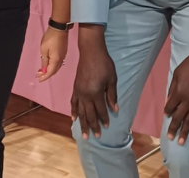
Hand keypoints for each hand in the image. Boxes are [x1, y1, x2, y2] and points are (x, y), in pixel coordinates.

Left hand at [36, 25, 67, 81]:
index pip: (50, 72)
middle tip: (38, 75)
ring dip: (49, 70)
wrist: (59, 28)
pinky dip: (52, 65)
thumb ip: (44, 61)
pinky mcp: (63, 52)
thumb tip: (43, 70)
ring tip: (41, 70)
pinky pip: (57, 62)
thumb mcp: (44, 49)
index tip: (39, 80)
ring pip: (56, 67)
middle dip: (46, 74)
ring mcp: (63, 55)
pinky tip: (47, 63)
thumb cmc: (50, 38)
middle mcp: (61, 59)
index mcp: (56, 59)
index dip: (45, 77)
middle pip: (54, 70)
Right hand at [71, 25, 117, 139]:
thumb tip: (115, 109)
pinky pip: (73, 102)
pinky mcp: (75, 88)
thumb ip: (112, 95)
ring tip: (84, 134)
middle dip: (93, 125)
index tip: (107, 127)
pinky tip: (73, 118)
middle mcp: (85, 95)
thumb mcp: (112, 79)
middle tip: (95, 136)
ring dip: (82, 123)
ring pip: (80, 111)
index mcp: (95, 93)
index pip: (100, 110)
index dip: (104, 119)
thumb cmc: (104, 64)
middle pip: (89, 114)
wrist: (91, 52)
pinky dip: (73, 111)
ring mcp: (78, 92)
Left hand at [164, 40, 188, 144]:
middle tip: (170, 138)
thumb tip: (168, 100)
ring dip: (185, 131)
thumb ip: (172, 88)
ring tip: (182, 142)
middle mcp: (187, 100)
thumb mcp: (177, 73)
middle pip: (178, 117)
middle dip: (173, 128)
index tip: (166, 115)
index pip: (170, 107)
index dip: (167, 111)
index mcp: (178, 93)